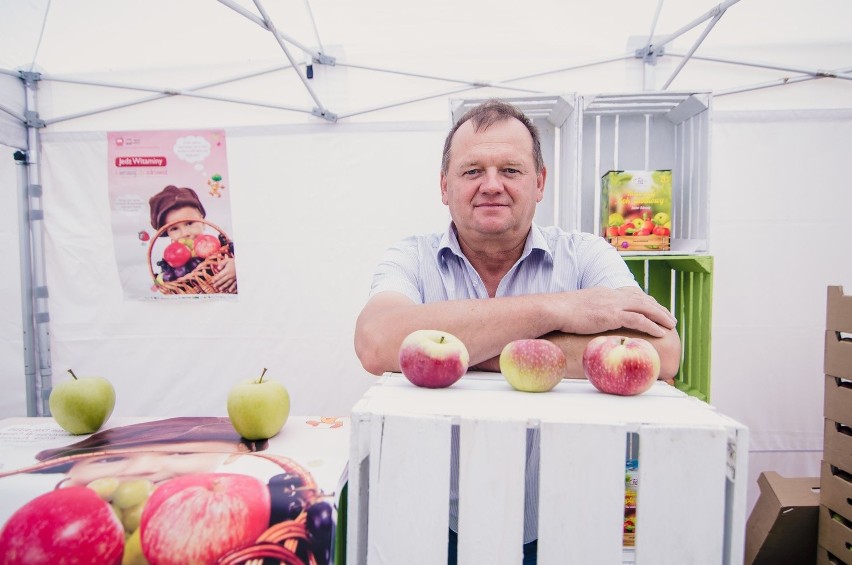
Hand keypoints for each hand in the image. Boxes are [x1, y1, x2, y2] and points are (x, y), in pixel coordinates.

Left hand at [211, 257, 236, 292]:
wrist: (243, 263)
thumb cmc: (234, 262)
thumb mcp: (227, 260)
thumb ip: (222, 264)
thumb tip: (218, 268)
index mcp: (227, 270)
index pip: (220, 275)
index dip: (215, 279)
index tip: (212, 281)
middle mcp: (230, 275)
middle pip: (223, 280)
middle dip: (218, 283)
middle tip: (214, 286)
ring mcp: (234, 278)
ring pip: (228, 283)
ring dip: (224, 286)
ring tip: (220, 289)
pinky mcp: (237, 279)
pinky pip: (234, 284)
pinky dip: (232, 288)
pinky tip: (230, 290)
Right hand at [550, 287, 675, 337]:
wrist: (554, 309)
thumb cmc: (560, 312)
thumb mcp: (579, 308)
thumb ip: (589, 311)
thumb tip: (590, 321)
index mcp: (604, 293)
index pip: (631, 295)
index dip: (646, 302)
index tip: (655, 309)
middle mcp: (612, 295)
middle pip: (642, 300)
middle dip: (658, 309)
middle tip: (670, 318)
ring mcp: (613, 304)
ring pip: (645, 308)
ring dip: (661, 316)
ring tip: (671, 325)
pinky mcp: (612, 315)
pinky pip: (638, 319)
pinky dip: (652, 325)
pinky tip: (660, 332)